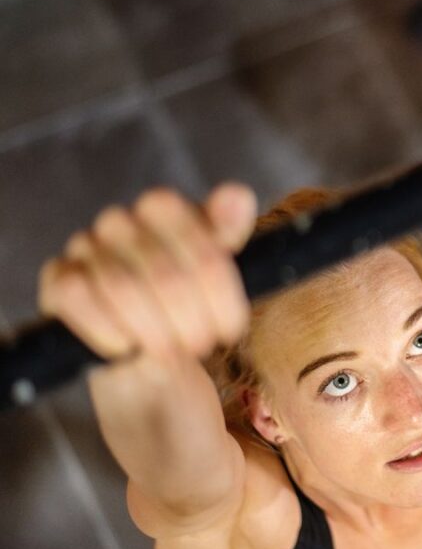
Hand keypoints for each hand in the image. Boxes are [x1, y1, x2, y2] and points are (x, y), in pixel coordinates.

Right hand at [38, 183, 256, 362]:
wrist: (147, 351)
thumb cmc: (186, 304)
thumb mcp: (218, 271)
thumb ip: (229, 232)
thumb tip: (238, 195)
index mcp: (163, 207)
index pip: (201, 245)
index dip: (220, 295)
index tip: (230, 327)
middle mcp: (120, 220)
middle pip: (166, 274)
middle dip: (191, 322)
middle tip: (202, 346)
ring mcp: (84, 247)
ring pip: (124, 288)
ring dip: (155, 332)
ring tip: (171, 352)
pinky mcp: (58, 279)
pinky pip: (79, 298)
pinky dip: (109, 330)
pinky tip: (127, 347)